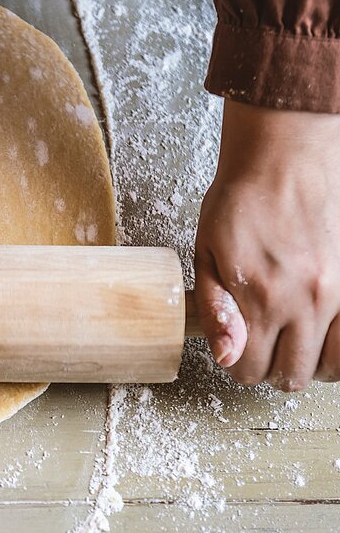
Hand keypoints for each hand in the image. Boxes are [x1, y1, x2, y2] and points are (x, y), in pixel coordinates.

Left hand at [195, 100, 339, 390]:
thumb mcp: (206, 254)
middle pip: (290, 375)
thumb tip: (226, 355)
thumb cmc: (240, 200)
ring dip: (308, 363)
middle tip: (263, 347)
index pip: (248, 368)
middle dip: (270, 369)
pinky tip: (324, 334)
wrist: (286, 157)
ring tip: (294, 342)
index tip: (236, 348)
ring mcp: (337, 294)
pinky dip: (338, 347)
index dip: (237, 364)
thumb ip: (216, 310)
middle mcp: (303, 303)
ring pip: (330, 366)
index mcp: (259, 298)